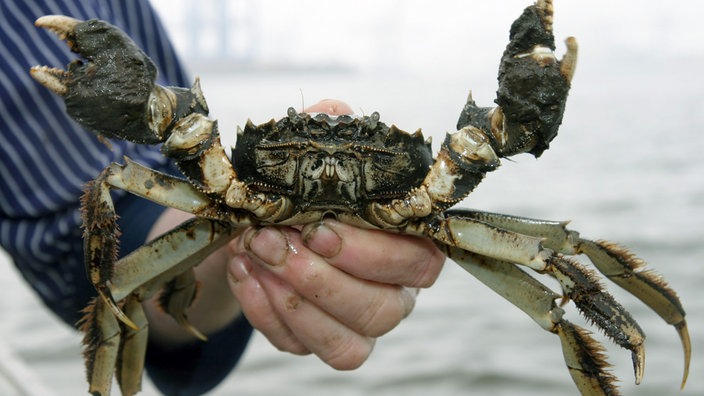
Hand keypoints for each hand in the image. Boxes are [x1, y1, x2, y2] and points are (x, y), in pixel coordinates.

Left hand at [227, 99, 444, 368]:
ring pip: (347, 343)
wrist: (250, 223)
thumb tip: (333, 116)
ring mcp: (355, 323)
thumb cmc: (297, 188)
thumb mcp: (310, 151)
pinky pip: (299, 346)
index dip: (372, 252)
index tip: (318, 227)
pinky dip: (264, 311)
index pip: (419, 261)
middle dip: (323, 279)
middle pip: (384, 309)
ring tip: (253, 251)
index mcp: (406, 243)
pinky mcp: (316, 341)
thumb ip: (329, 131)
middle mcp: (392, 291)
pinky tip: (242, 269)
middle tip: (273, 240)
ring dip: (294, 299)